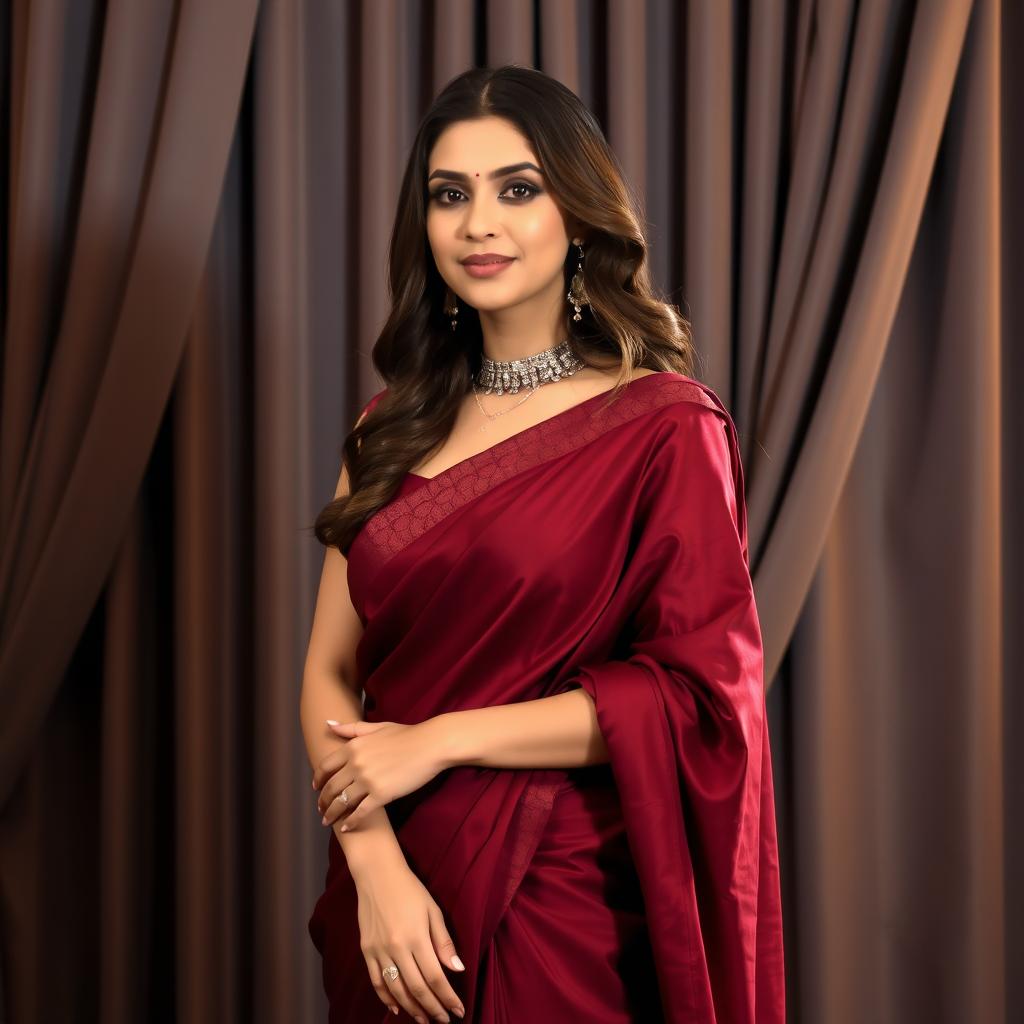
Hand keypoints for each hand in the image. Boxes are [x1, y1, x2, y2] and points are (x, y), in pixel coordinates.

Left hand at [313, 718, 449, 831]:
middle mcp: (356, 764)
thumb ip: (351, 729)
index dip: (318, 780)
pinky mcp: (381, 795)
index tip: (316, 789)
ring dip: (332, 813)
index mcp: (353, 747)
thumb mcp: (377, 727)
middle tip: (321, 809)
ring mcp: (368, 780)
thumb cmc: (407, 735)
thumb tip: (328, 724)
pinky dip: (351, 821)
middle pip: (331, 787)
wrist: (431, 745)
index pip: (326, 766)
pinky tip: (347, 827)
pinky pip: (360, 812)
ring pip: (342, 802)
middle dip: (323, 801)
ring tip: (328, 821)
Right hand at [352, 857, 465, 1020]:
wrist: (377, 874)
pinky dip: (386, 998)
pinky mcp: (366, 950)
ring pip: (396, 990)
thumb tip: (458, 969)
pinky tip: (396, 1007)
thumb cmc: (410, 890)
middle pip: (417, 989)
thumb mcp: (433, 910)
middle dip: (433, 1009)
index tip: (459, 1011)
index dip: (448, 998)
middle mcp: (396, 948)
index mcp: (416, 937)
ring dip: (412, 1009)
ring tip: (424, 1019)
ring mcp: (379, 951)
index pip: (435, 977)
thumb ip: (444, 942)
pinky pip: (376, 981)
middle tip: (444, 1021)